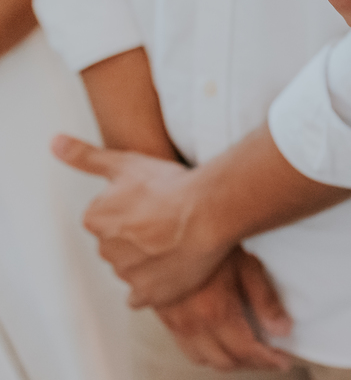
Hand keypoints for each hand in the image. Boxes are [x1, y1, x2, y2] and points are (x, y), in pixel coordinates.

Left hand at [52, 134, 229, 306]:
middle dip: (140, 236)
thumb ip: (86, 156)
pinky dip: (154, 286)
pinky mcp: (149, 294)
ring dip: (150, 259)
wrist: (209, 211)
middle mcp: (105, 250)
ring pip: (134, 267)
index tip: (155, 203)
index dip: (136, 209)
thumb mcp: (127, 162)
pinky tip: (172, 269)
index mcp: (95, 219)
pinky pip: (143, 295)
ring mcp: (127, 274)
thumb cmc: (171, 185)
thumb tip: (54, 142)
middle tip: (169, 221)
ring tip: (179, 241)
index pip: (110, 218)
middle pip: (121, 244)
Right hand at [156, 247, 292, 370]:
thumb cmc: (213, 242)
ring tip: (248, 351)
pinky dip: (206, 352)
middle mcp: (193, 325)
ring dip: (227, 359)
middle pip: (225, 361)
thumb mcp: (247, 266)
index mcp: (215, 313)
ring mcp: (175, 324)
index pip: (247, 350)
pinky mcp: (165, 319)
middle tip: (270, 356)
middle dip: (251, 362)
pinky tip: (219, 341)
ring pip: (203, 359)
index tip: (283, 361)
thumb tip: (282, 330)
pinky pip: (187, 348)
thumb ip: (265, 300)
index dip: (268, 359)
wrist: (169, 231)